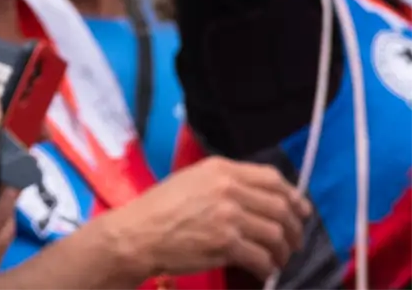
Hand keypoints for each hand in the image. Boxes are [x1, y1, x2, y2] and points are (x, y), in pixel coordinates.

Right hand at [102, 158, 307, 280]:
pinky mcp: (227, 243)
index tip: (300, 211)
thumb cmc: (160, 208)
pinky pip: (263, 257)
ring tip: (279, 259)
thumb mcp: (191, 181)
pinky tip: (264, 270)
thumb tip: (260, 198)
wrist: (138, 234)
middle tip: (293, 242)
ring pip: (276, 234)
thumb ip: (224, 183)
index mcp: (220, 169)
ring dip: (283, 251)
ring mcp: (228, 216)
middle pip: (281, 207)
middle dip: (294, 228)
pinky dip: (268, 267)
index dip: (293, 196)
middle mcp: (228, 188)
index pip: (272, 178)